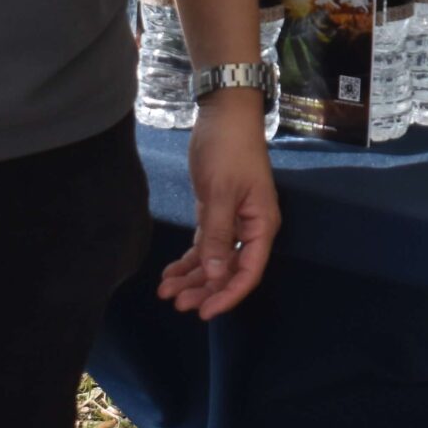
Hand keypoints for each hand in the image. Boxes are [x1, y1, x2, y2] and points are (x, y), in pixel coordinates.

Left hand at [159, 89, 278, 318]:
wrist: (224, 115)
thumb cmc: (229, 151)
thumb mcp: (221, 193)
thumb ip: (217, 235)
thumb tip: (214, 273)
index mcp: (261, 224)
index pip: (248, 270)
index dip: (228, 294)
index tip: (204, 312)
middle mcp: (250, 227)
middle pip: (229, 270)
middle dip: (204, 289)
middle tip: (176, 303)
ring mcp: (233, 220)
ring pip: (214, 260)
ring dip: (192, 278)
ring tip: (166, 293)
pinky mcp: (216, 212)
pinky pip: (204, 245)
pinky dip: (188, 260)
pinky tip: (170, 273)